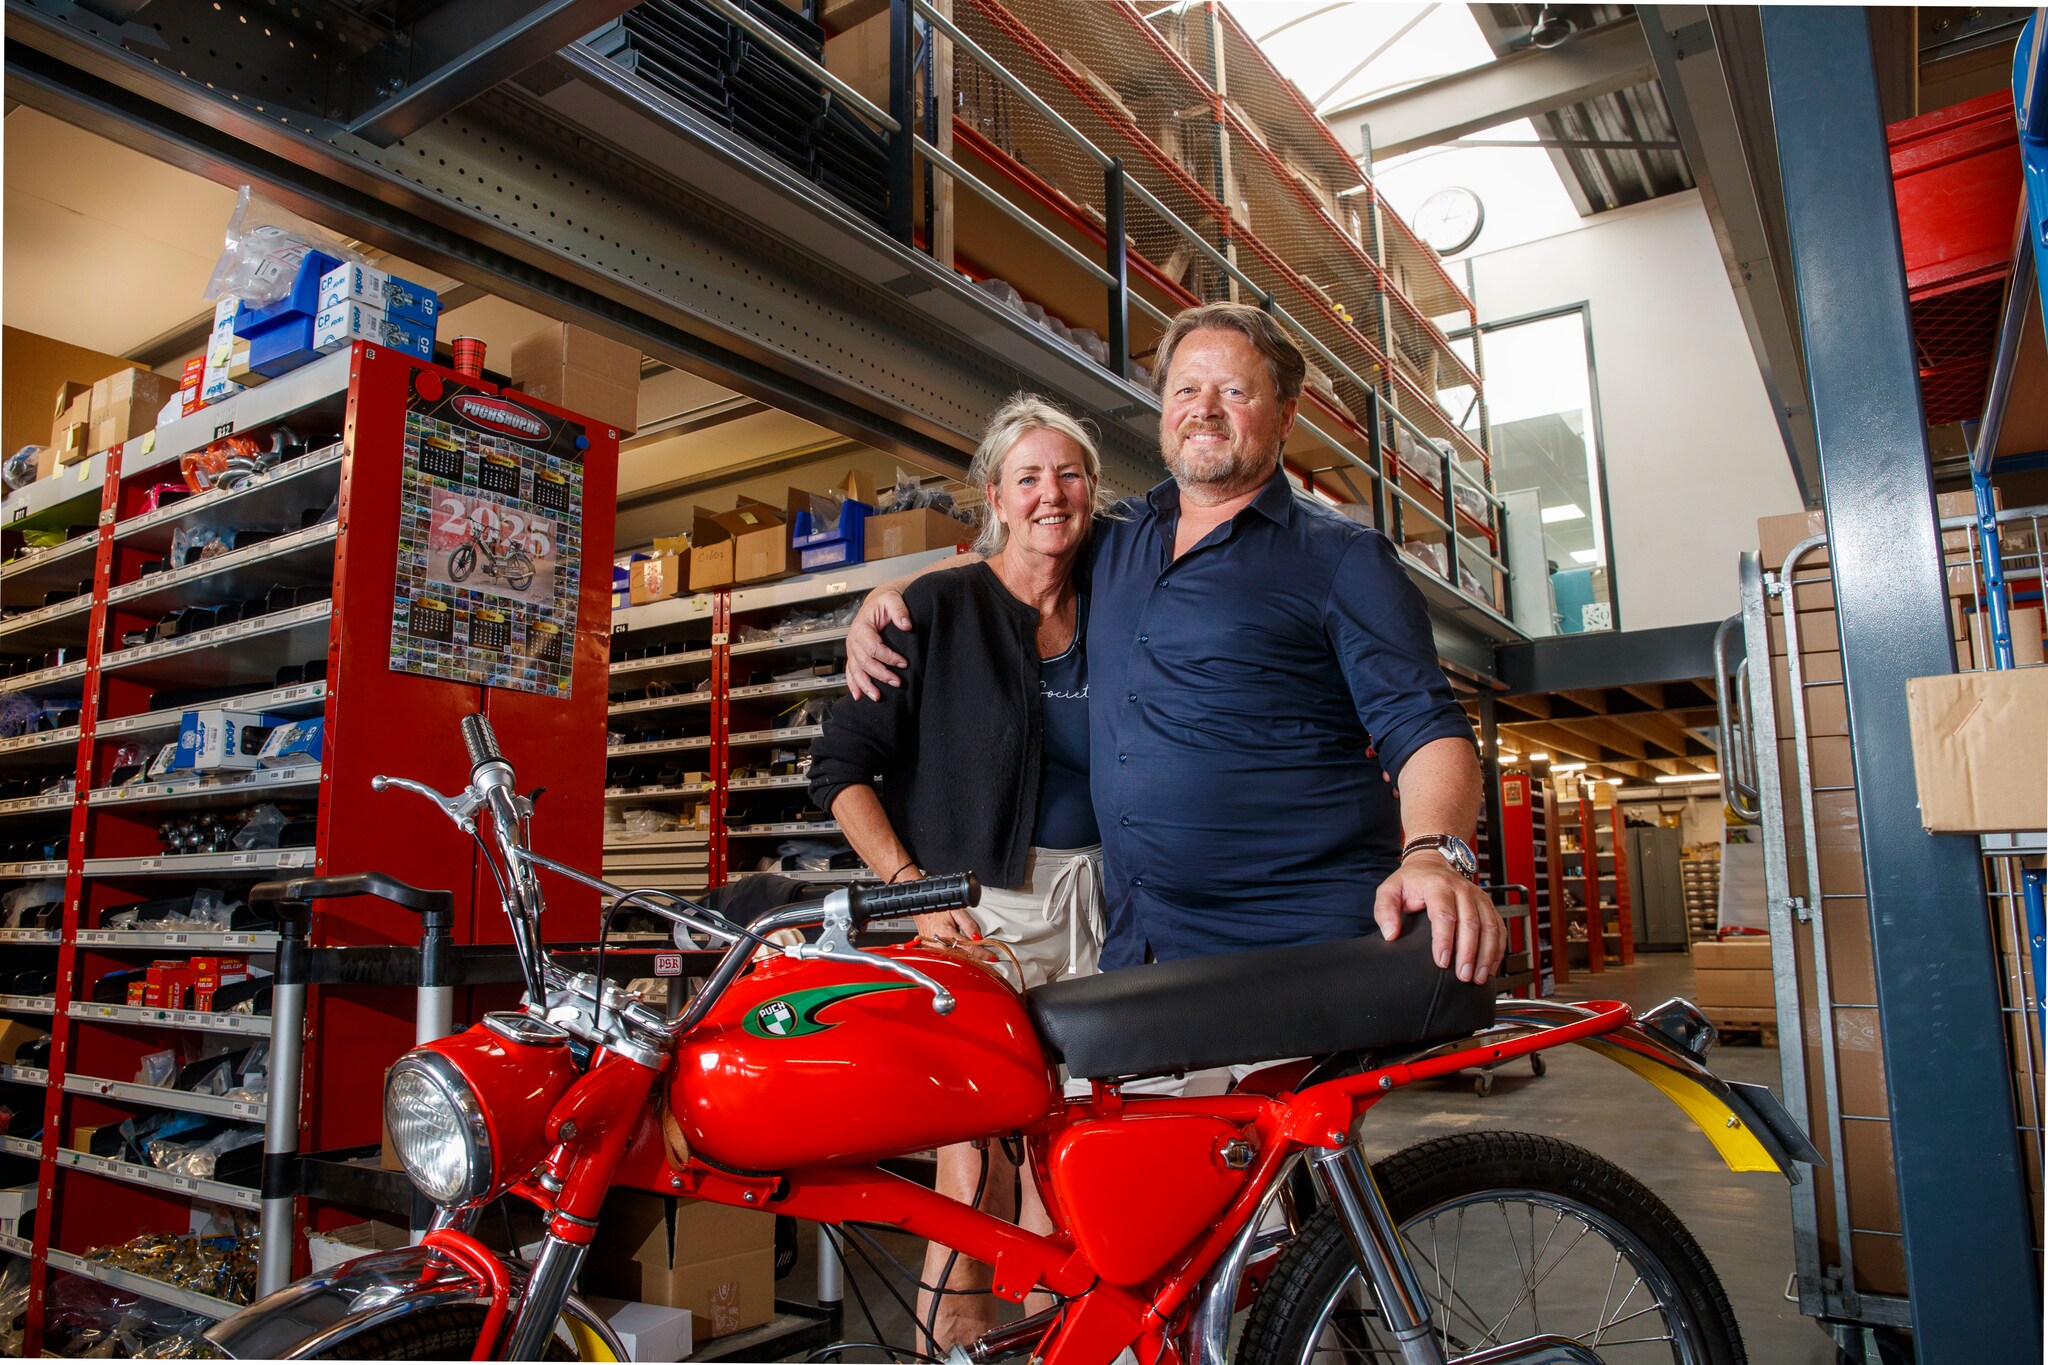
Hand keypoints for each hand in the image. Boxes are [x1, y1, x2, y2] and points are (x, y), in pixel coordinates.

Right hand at [846, 588, 911, 700]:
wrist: (878, 601)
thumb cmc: (885, 601)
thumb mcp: (893, 599)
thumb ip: (899, 611)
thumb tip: (907, 625)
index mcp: (861, 627)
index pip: (873, 648)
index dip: (889, 658)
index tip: (904, 663)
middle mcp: (853, 640)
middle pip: (865, 662)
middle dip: (881, 675)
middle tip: (897, 682)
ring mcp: (852, 649)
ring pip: (856, 671)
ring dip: (866, 685)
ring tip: (877, 697)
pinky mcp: (854, 655)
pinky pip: (851, 672)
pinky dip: (853, 685)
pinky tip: (858, 696)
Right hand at [915, 908, 988, 957]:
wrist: (921, 905)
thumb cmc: (936, 907)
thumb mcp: (956, 910)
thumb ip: (968, 925)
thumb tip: (978, 938)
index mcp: (945, 934)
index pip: (968, 949)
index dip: (982, 954)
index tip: (992, 957)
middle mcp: (938, 944)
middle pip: (963, 957)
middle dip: (977, 958)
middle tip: (988, 957)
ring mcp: (934, 949)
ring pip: (956, 959)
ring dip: (969, 959)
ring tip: (979, 956)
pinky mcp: (931, 950)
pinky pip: (948, 956)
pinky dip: (958, 957)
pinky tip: (965, 956)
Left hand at [1373, 854, 1505, 984]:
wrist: (1432, 863)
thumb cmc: (1411, 880)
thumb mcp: (1389, 889)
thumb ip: (1384, 910)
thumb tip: (1390, 934)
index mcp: (1438, 885)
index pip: (1445, 915)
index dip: (1444, 940)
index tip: (1442, 962)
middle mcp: (1462, 890)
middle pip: (1471, 924)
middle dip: (1468, 953)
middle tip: (1463, 976)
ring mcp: (1478, 897)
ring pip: (1489, 927)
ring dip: (1486, 954)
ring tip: (1478, 977)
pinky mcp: (1488, 905)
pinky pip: (1499, 928)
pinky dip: (1497, 949)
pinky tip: (1490, 967)